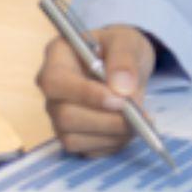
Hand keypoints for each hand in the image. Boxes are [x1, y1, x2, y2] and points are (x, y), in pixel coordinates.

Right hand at [35, 24, 154, 156]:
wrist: (127, 66)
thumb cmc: (121, 47)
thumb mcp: (127, 41)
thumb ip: (124, 59)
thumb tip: (121, 88)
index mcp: (57, 58)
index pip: (55, 82)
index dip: (84, 94)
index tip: (117, 99)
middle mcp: (52, 91)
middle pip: (64, 116)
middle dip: (104, 119)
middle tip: (136, 113)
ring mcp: (59, 116)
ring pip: (74, 138)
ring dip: (111, 133)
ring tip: (139, 119)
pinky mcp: (73, 136)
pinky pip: (87, 150)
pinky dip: (112, 143)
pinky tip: (131, 128)